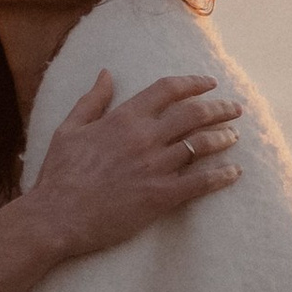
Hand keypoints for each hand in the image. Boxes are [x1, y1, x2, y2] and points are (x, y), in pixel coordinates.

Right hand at [27, 72, 242, 262]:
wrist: (56, 217)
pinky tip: (235, 172)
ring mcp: (155, 167)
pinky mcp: (161, 196)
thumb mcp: (68, 128)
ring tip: (234, 136)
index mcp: (123, 118)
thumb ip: (92, 100)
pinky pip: (200, 182)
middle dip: (219, 107)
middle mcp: (144, 137)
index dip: (193, 83)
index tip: (210, 83)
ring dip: (223, 137)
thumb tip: (106, 74)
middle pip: (193, 114)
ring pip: (201, 145)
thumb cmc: (59, 174)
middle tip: (234, 108)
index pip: (167, 90)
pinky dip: (222, 176)